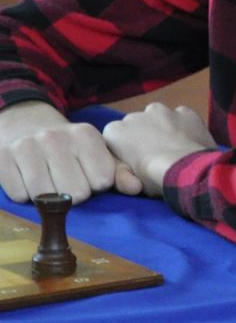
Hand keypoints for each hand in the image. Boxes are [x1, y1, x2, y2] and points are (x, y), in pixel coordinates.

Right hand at [0, 101, 141, 203]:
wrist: (23, 125)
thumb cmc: (69, 149)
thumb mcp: (98, 154)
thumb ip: (120, 172)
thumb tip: (135, 188)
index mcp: (85, 135)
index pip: (101, 182)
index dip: (94, 185)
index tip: (86, 174)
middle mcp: (55, 137)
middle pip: (75, 193)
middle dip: (72, 193)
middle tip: (64, 179)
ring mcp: (26, 145)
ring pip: (45, 197)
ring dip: (47, 196)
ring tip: (47, 179)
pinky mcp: (1, 157)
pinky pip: (20, 195)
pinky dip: (24, 193)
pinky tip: (27, 178)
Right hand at [102, 103, 213, 197]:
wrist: (185, 170)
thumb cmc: (152, 178)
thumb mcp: (125, 179)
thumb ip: (119, 168)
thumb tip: (122, 168)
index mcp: (114, 131)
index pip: (117, 139)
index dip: (129, 151)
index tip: (139, 164)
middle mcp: (134, 115)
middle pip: (137, 126)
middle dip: (145, 138)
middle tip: (158, 157)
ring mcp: (161, 111)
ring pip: (159, 118)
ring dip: (164, 129)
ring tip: (175, 149)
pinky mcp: (185, 112)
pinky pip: (183, 116)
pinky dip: (186, 126)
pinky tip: (190, 140)